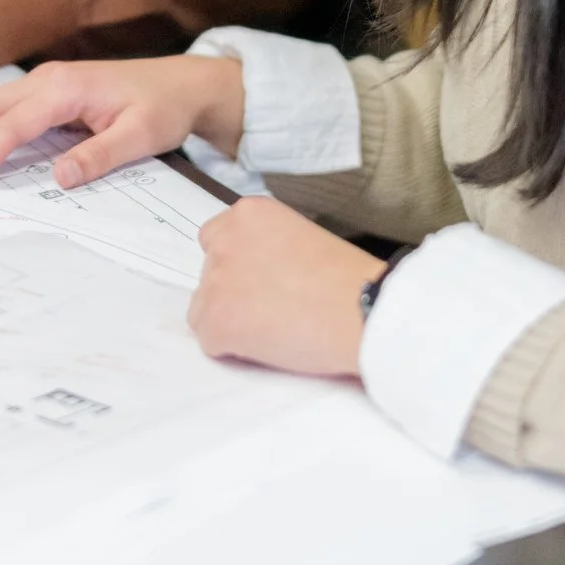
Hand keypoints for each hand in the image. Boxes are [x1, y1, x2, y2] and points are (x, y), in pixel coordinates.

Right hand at [0, 55, 245, 190]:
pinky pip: (1, 110)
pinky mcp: (47, 94)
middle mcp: (47, 80)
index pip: (13, 125)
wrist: (183, 83)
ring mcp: (44, 84)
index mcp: (65, 88)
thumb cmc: (164, 107)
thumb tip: (58, 178)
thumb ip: (99, 155)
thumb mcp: (141, 136)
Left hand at [187, 197, 381, 377]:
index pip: (216, 239)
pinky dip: (233, 350)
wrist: (361, 310)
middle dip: (232, 294)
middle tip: (269, 309)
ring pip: (203, 310)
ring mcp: (215, 280)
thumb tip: (256, 274)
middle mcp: (224, 240)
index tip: (260, 282)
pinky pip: (210, 341)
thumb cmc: (348, 279)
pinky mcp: (215, 320)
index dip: (238, 266)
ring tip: (273, 330)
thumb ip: (268, 246)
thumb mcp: (303, 237)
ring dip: (229, 322)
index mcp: (248, 214)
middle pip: (208, 275)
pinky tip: (269, 345)